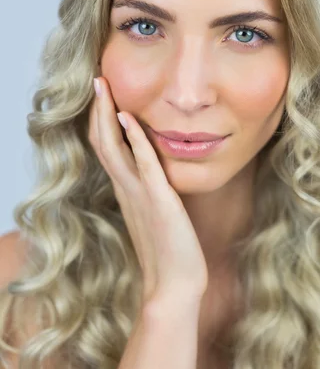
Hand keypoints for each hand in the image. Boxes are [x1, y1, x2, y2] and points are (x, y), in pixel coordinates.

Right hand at [88, 76, 208, 305]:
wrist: (174, 287)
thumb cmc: (169, 254)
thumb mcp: (155, 218)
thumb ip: (150, 196)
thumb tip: (154, 181)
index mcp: (126, 192)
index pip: (106, 148)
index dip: (101, 121)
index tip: (102, 97)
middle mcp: (126, 189)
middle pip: (102, 141)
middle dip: (98, 110)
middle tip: (96, 81)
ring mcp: (139, 194)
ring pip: (113, 147)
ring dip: (107, 115)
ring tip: (103, 87)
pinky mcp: (158, 201)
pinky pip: (143, 163)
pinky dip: (134, 138)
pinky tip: (129, 116)